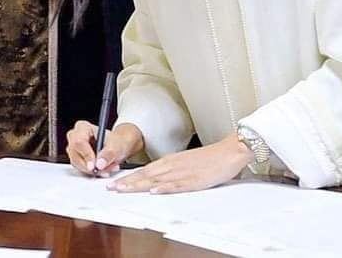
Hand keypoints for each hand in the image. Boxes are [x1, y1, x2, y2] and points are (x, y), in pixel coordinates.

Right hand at [66, 120, 143, 176]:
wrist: (117, 147)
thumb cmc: (115, 141)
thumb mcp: (116, 145)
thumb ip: (108, 153)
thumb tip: (99, 164)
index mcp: (82, 127)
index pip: (79, 142)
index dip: (86, 155)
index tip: (94, 166)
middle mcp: (75, 137)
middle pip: (75, 155)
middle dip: (90, 166)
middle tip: (104, 170)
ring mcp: (74, 149)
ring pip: (77, 164)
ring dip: (93, 170)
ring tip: (108, 168)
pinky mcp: (76, 160)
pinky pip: (80, 169)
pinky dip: (92, 172)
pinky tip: (103, 170)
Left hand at [109, 132, 251, 194]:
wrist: (230, 150)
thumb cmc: (210, 158)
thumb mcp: (187, 162)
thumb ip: (172, 170)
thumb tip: (157, 180)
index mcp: (171, 160)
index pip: (145, 170)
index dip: (129, 177)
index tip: (114, 183)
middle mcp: (174, 165)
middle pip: (146, 175)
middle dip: (127, 182)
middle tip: (111, 188)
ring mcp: (184, 172)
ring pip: (157, 179)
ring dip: (139, 185)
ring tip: (124, 190)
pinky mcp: (195, 179)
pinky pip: (178, 184)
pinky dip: (165, 188)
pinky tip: (155, 190)